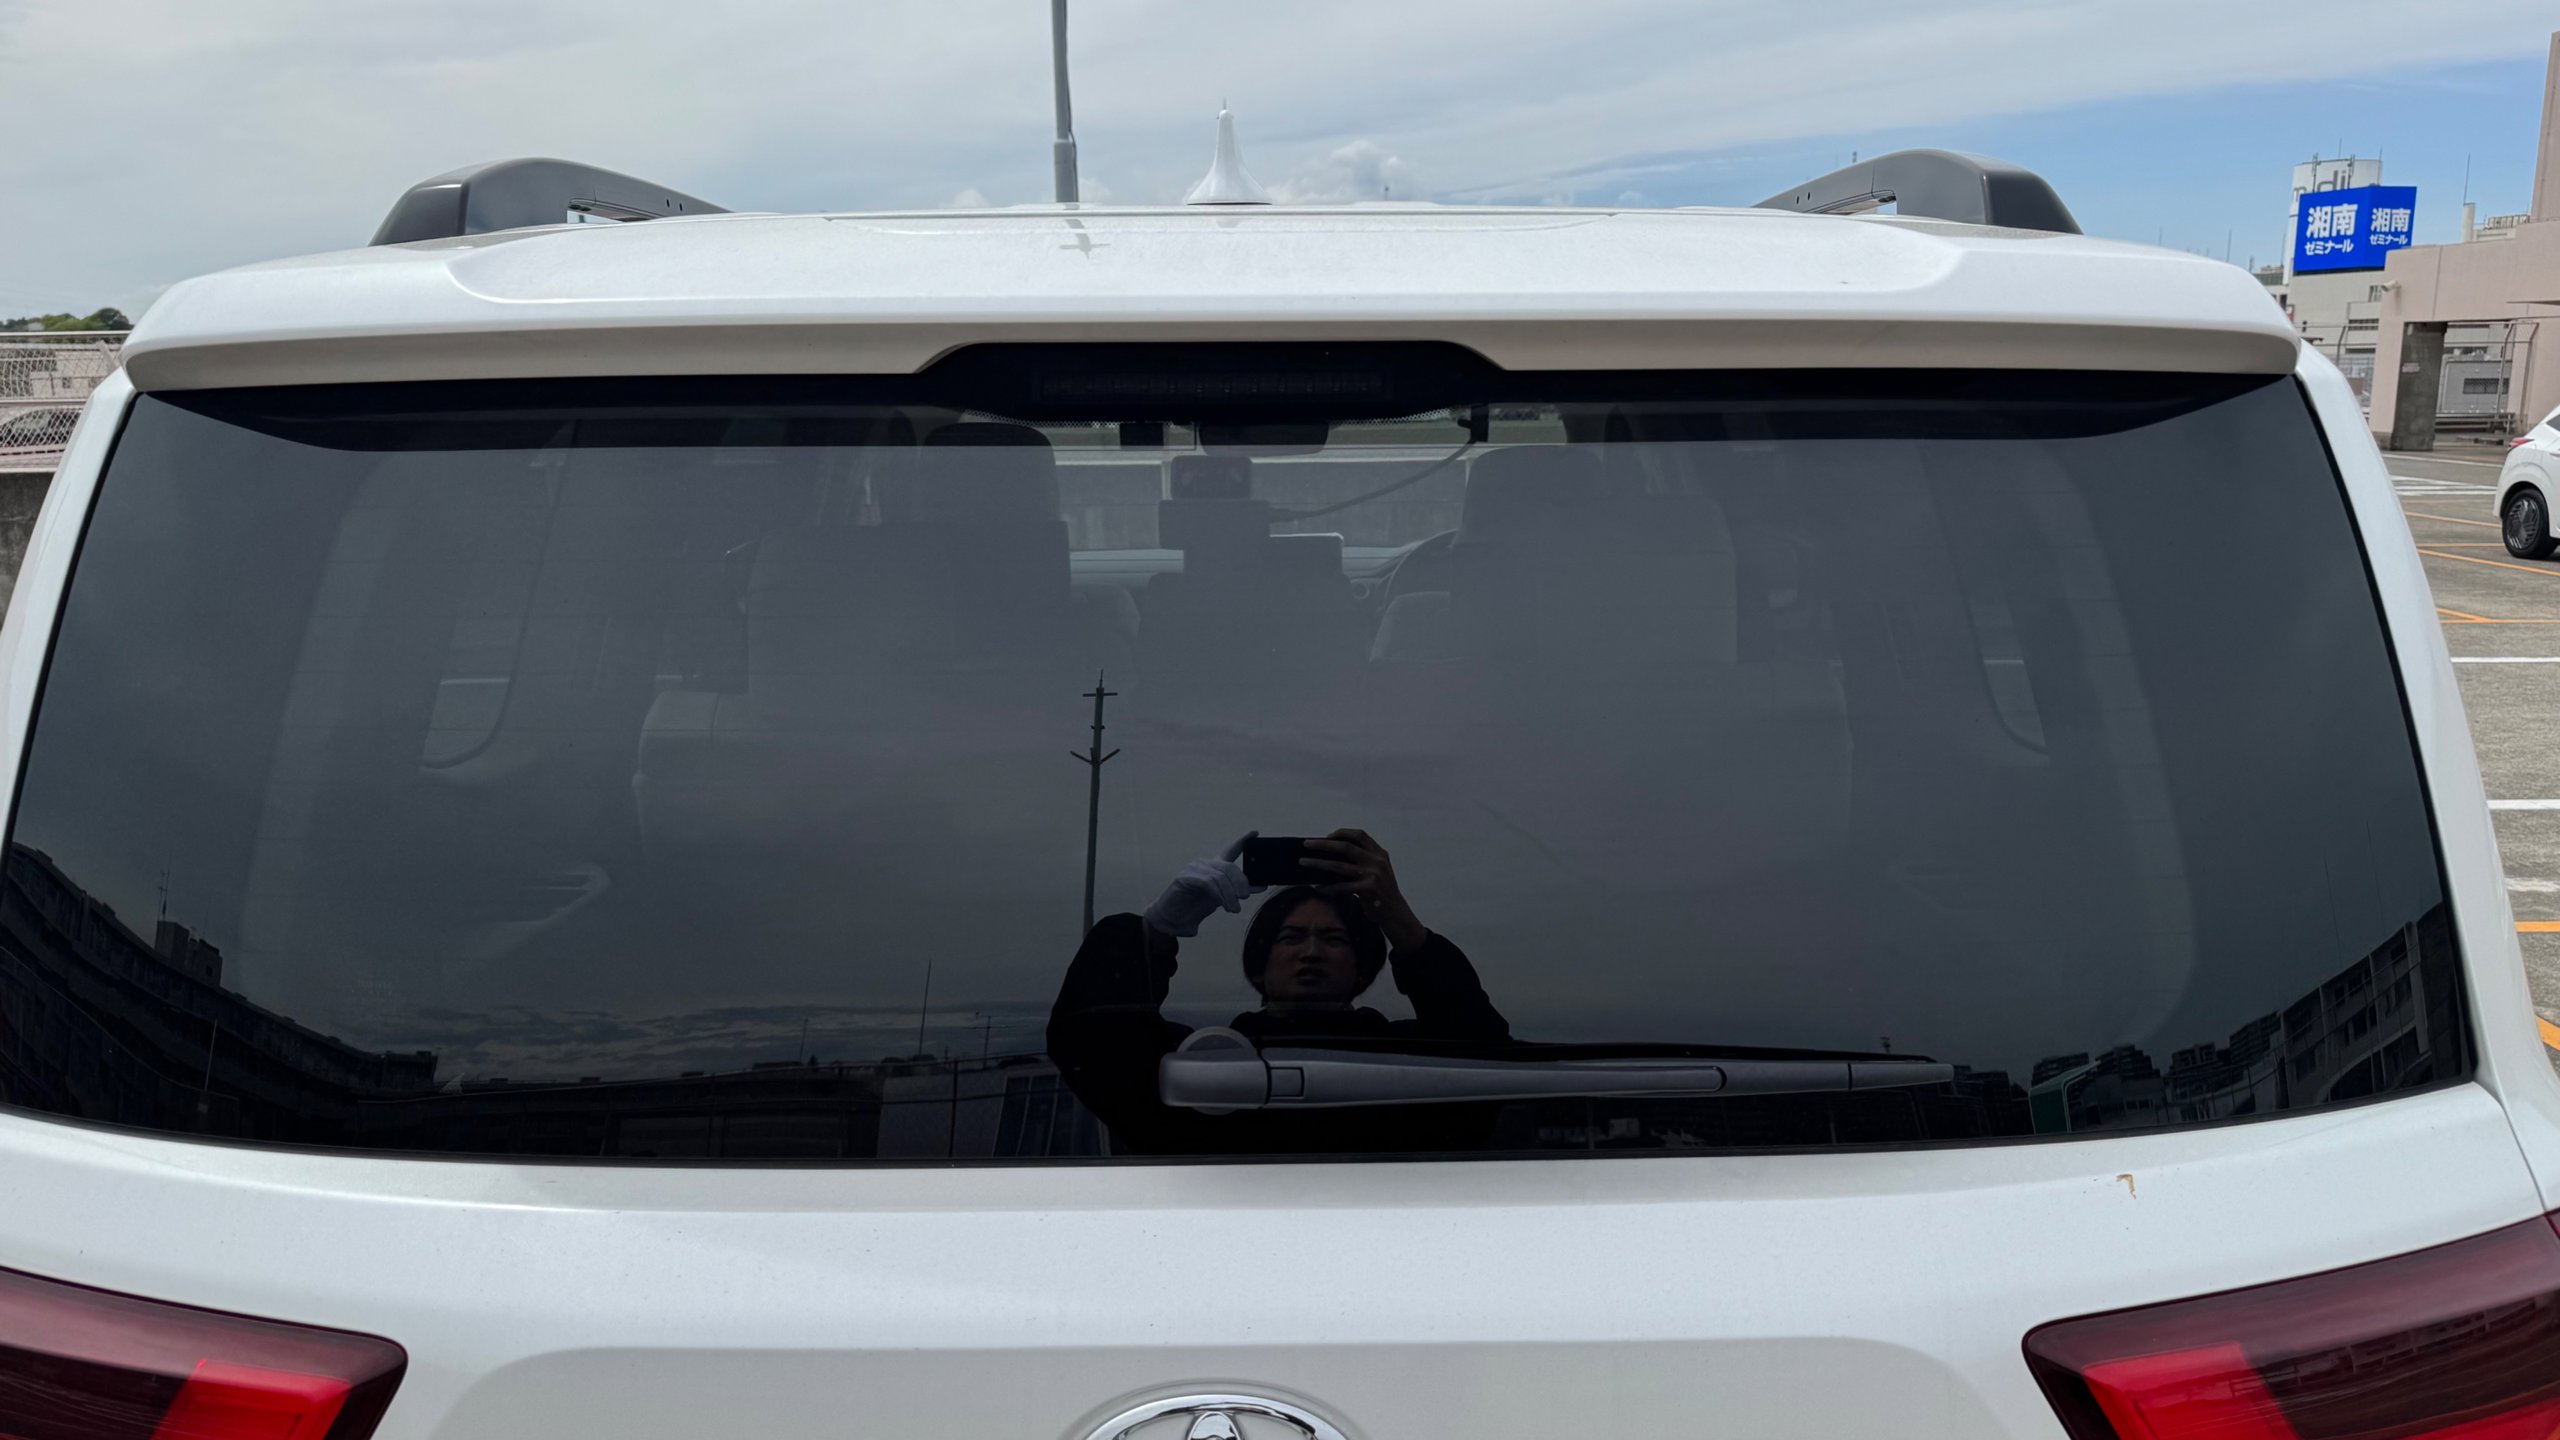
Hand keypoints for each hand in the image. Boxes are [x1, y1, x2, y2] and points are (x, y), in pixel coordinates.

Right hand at [1142, 833, 1262, 937]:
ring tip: (1233, 909)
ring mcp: (1193, 869)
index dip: (1243, 841)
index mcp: (1214, 867)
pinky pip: (1208, 882)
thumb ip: (1240, 891)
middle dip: (1240, 883)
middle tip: (1244, 898)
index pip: (1230, 850)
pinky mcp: (1185, 877)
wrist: (1173, 920)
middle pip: (1229, 867)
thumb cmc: (1196, 907)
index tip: (1255, 832)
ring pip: (1220, 876)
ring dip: (1230, 895)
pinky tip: (1222, 904)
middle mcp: (1204, 864)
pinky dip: (1219, 894)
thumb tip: (1261, 885)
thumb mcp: (1223, 898)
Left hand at [1303, 828, 1428, 951]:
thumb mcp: (1377, 870)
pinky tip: (1318, 888)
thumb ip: (1362, 860)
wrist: (1396, 913)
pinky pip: (1342, 887)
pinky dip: (1328, 888)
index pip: (1360, 835)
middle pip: (1346, 847)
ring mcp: (1374, 875)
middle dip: (1323, 844)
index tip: (1327, 835)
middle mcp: (1377, 861)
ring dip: (1318, 864)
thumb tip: (1329, 854)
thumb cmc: (1381, 891)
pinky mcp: (1369, 890)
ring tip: (1303, 862)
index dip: (1342, 833)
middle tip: (1306, 844)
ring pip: (1339, 866)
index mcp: (1379, 853)